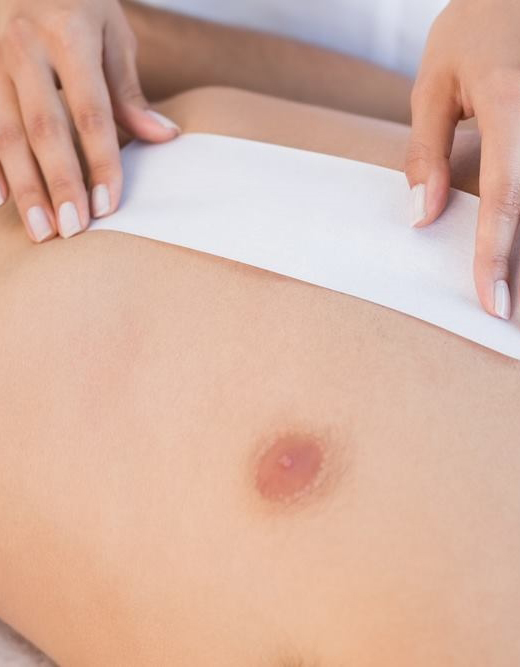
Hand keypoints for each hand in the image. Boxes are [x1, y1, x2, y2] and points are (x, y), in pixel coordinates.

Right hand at [0, 0, 178, 241]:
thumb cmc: (79, 3)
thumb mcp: (113, 35)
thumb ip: (129, 91)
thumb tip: (164, 136)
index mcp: (69, 37)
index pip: (91, 113)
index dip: (101, 162)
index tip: (107, 206)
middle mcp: (25, 48)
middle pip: (44, 129)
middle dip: (58, 184)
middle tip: (71, 231)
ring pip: (5, 133)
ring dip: (23, 186)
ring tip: (40, 230)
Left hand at [406, 0, 519, 320]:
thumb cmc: (474, 29)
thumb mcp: (433, 83)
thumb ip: (426, 151)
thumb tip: (424, 216)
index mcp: (510, 104)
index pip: (504, 196)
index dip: (496, 255)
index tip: (492, 302)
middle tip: (511, 316)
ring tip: (515, 291)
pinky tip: (513, 240)